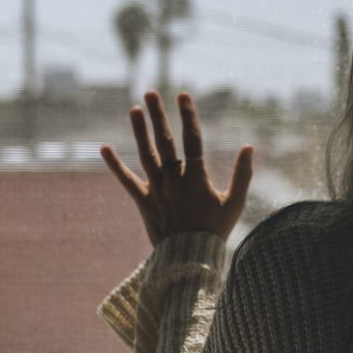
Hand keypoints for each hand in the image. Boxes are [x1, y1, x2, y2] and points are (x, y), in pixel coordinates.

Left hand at [100, 91, 253, 246]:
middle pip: (165, 142)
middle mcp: (174, 180)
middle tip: (151, 93)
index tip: (183, 95)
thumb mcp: (235, 203)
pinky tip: (104, 147)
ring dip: (140, 131)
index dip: (188, 116)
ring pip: (146, 155)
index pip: (192, 140)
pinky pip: (126, 180)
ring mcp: (157, 190)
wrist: (190, 259)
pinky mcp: (144, 202)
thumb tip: (248, 147)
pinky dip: (115, 165)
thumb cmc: (216, 231)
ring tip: (134, 109)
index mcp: (197, 178)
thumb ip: (243, 174)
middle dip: (158, 115)